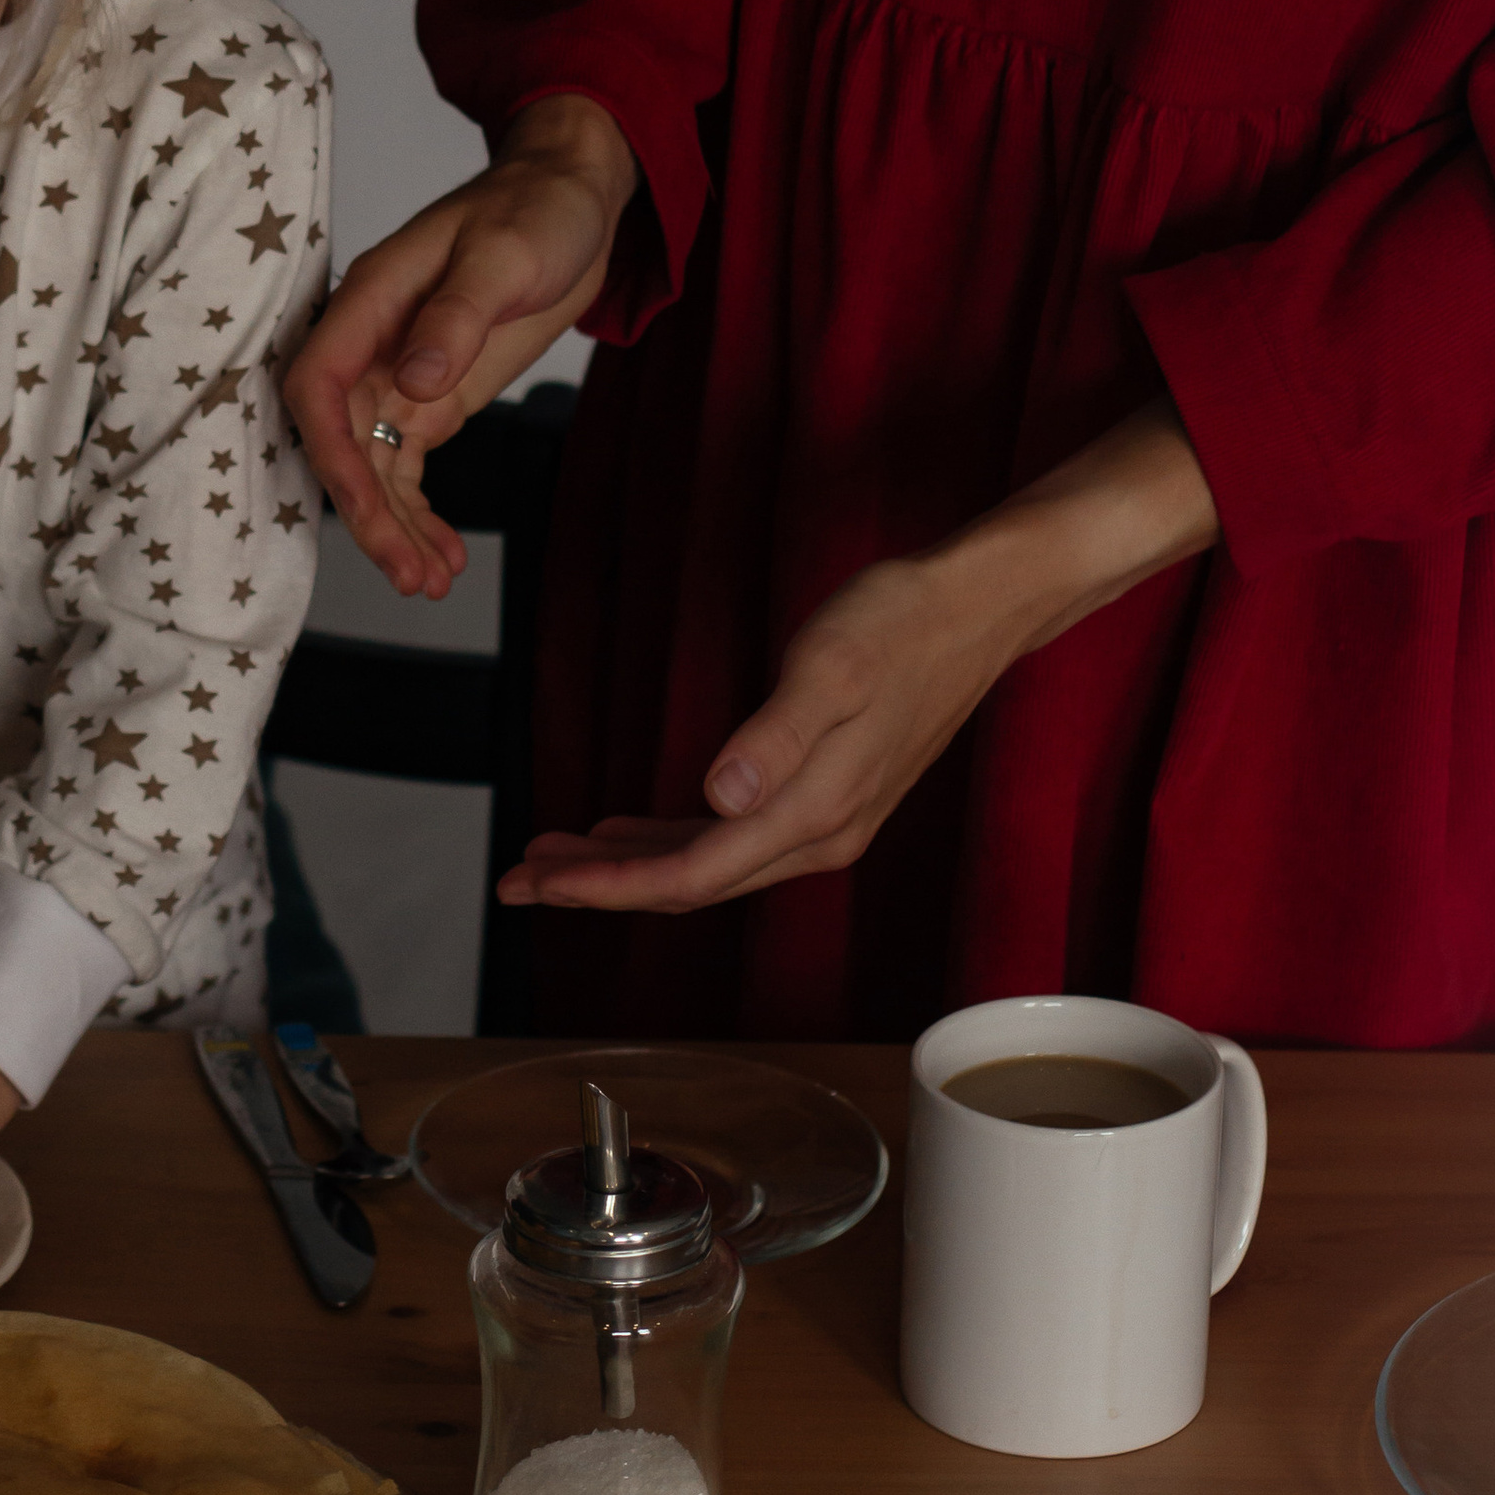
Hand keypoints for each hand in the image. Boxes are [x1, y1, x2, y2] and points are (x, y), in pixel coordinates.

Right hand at [284, 97, 637, 596]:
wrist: (575, 199)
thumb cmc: (536, 209)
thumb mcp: (505, 255)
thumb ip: (457, 315)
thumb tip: (415, 382)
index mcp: (371, 298)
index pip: (319, 383)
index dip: (330, 449)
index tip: (364, 504)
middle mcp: (374, 343)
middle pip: (342, 440)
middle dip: (368, 512)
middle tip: (409, 574)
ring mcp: (401, 374)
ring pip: (374, 466)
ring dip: (394, 526)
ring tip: (431, 582)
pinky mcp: (433, 397)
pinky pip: (408, 465)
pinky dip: (420, 512)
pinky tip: (445, 556)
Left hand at [501, 403, 1219, 913]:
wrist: (978, 607)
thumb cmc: (902, 623)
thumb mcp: (830, 667)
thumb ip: (773, 740)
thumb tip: (718, 799)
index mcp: (813, 813)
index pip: (691, 875)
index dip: (608, 886)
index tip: (539, 885)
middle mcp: (817, 834)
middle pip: (689, 883)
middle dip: (598, 884)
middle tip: (517, 881)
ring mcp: (822, 818)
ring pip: (705, 862)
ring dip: (626, 862)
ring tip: (552, 857)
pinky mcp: (823, 793)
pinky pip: (730, 836)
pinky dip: (669, 837)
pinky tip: (626, 828)